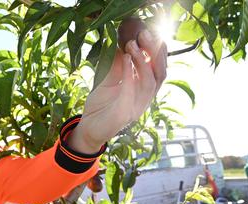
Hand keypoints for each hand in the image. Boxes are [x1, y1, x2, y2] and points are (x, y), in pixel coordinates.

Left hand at [70, 29, 167, 152]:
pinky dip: (129, 74)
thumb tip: (121, 41)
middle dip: (155, 52)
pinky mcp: (125, 115)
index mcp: (144, 90)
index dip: (158, 50)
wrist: (88, 128)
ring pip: (149, 83)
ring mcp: (137, 108)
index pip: (159, 68)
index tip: (149, 32)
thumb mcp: (109, 80)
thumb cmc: (101, 106)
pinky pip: (131, 93)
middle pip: (160, 73)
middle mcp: (145, 99)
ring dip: (142, 61)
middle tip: (145, 34)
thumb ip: (117, 65)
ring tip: (132, 45)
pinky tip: (124, 59)